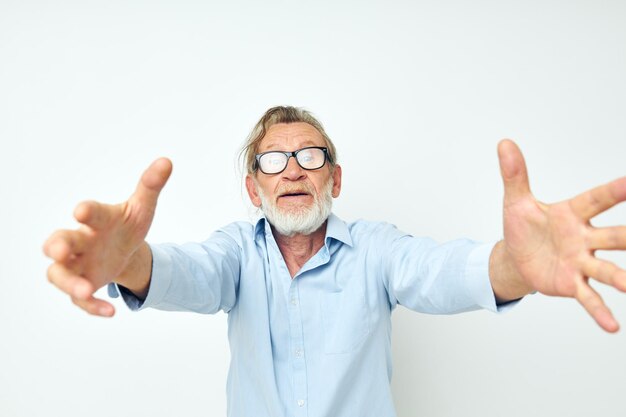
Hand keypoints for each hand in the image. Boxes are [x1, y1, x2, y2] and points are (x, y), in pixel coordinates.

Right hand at [43, 158, 172, 316]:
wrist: (124, 249)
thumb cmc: (126, 224)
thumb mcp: (142, 208)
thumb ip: (151, 186)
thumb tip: (167, 161)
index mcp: (97, 219)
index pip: (89, 212)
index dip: (85, 211)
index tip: (81, 210)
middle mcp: (80, 240)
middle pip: (59, 241)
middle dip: (57, 245)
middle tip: (58, 250)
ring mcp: (77, 264)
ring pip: (59, 274)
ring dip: (69, 282)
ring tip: (86, 290)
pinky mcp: (81, 285)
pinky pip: (79, 299)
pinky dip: (91, 306)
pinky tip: (110, 312)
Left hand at [497, 140, 625, 331]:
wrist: (517, 257)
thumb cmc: (523, 226)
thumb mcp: (516, 201)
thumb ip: (515, 174)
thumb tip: (504, 143)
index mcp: (572, 213)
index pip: (596, 199)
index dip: (615, 191)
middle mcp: (584, 237)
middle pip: (613, 235)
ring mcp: (581, 262)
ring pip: (607, 269)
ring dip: (622, 278)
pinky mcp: (572, 283)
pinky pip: (588, 297)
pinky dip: (599, 311)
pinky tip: (613, 327)